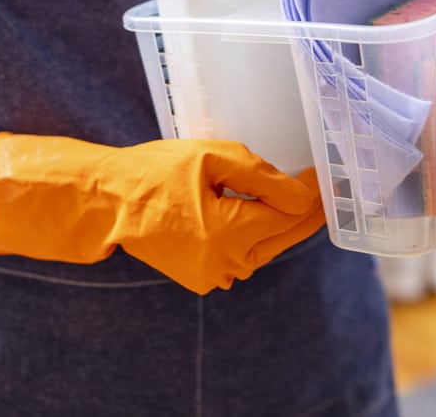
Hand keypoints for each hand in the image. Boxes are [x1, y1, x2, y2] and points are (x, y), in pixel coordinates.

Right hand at [0, 134, 324, 293]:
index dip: (312, 195)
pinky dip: (259, 236)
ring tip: (303, 198)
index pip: (289, 216)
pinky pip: (245, 255)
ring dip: (284, 225)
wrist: (108, 203)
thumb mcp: (211, 158)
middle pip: (283, 237)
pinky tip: (269, 214)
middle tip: (327, 187)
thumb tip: (302, 195)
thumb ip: (261, 176)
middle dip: (306, 212)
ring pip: (266, 248)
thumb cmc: (155, 173)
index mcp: (227, 234)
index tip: (328, 174)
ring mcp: (215, 276)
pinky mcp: (205, 278)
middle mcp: (225, 263)